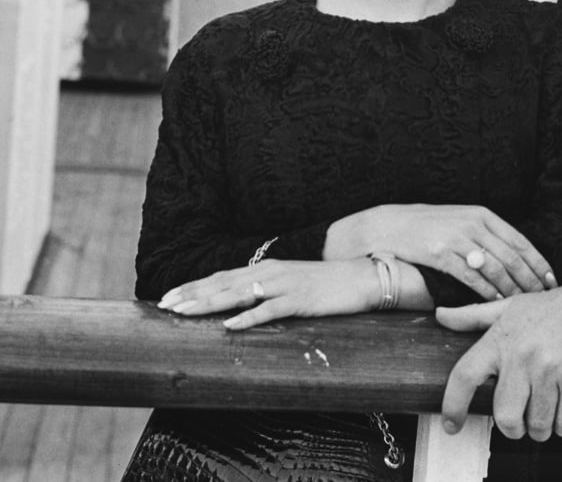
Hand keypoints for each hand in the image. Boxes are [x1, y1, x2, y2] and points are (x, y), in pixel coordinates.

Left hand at [156, 257, 376, 329]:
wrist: (362, 275)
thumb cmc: (326, 284)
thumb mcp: (290, 283)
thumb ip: (266, 289)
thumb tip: (240, 303)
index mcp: (266, 268)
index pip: (222, 277)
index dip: (194, 286)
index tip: (168, 297)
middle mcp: (271, 272)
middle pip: (223, 283)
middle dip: (192, 295)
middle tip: (163, 306)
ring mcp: (285, 284)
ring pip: (239, 294)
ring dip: (210, 303)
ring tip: (184, 312)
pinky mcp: (300, 299)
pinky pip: (270, 310)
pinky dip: (249, 318)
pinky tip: (230, 327)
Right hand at [323, 204, 555, 300]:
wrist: (389, 226)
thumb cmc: (428, 227)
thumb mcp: (460, 221)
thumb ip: (485, 235)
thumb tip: (513, 258)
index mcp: (482, 214)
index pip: (519, 240)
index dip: (538, 262)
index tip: (552, 281)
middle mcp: (473, 223)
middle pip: (512, 255)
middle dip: (531, 280)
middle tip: (543, 299)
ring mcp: (457, 237)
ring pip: (495, 267)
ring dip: (512, 289)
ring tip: (522, 305)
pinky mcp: (441, 253)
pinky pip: (471, 277)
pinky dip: (487, 292)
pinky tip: (495, 303)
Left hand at [436, 262, 561, 440]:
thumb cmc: (555, 306)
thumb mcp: (512, 306)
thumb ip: (473, 315)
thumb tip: (439, 315)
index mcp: (501, 336)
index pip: (465, 375)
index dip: (453, 405)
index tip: (452, 425)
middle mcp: (522, 352)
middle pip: (505, 417)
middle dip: (514, 427)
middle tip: (523, 418)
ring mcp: (550, 367)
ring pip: (538, 426)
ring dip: (543, 427)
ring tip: (549, 407)